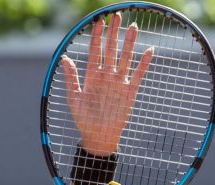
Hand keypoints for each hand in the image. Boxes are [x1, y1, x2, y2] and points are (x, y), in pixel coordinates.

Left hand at [61, 13, 152, 155]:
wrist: (98, 137)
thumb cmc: (83, 120)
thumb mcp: (73, 98)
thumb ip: (71, 78)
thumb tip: (65, 59)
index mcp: (91, 77)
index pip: (94, 52)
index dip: (96, 37)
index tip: (98, 22)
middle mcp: (106, 76)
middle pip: (111, 50)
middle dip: (113, 34)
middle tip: (117, 16)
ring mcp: (118, 83)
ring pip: (125, 58)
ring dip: (129, 43)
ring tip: (133, 27)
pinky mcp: (130, 92)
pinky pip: (138, 75)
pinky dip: (144, 63)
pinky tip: (149, 50)